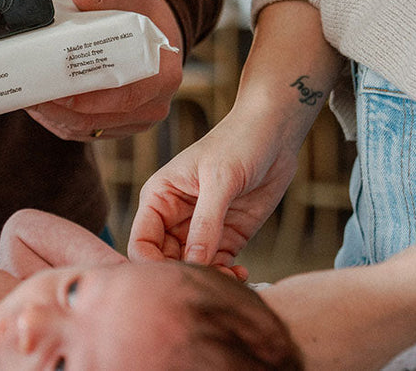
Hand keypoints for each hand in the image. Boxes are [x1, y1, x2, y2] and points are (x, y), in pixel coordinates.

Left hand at [26, 0, 182, 140]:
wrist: (157, 26)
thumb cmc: (143, 11)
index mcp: (163, 76)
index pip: (121, 97)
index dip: (83, 99)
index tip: (51, 90)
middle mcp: (155, 104)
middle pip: (99, 119)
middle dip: (59, 111)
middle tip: (29, 96)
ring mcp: (139, 119)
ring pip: (90, 130)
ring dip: (56, 119)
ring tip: (30, 102)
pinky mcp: (123, 125)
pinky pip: (89, 132)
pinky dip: (63, 123)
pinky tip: (43, 110)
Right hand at [127, 106, 303, 276]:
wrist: (274, 135)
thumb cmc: (239, 143)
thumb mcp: (220, 180)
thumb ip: (205, 223)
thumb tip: (193, 264)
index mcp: (158, 199)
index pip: (141, 242)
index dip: (151, 265)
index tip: (177, 277)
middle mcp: (173, 218)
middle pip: (164, 261)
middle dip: (184, 275)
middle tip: (211, 281)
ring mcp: (200, 229)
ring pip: (192, 268)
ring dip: (209, 279)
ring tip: (232, 277)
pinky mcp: (226, 237)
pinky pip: (218, 266)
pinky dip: (227, 276)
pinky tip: (242, 273)